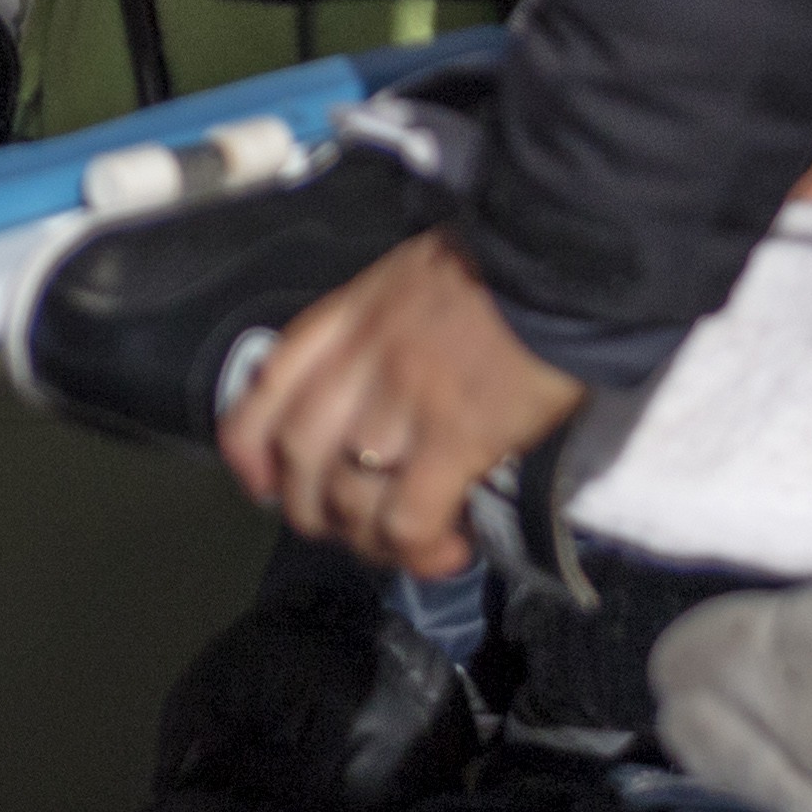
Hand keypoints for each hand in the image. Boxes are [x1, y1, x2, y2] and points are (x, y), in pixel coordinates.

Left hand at [221, 230, 588, 579]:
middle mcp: (358, 364)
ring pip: (348, 499)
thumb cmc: (493, 269)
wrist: (560, 259)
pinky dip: (419, 549)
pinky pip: (410, 518)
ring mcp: (402, 403)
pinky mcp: (457, 438)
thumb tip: (362, 397)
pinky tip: (449, 551)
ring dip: (369, 541)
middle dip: (314, 511)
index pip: (264, 393)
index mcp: (341, 322)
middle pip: (299, 460)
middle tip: (355, 529)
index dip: (250, 452)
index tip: (264, 485)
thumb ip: (368, 334)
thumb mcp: (402, 282)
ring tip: (408, 549)